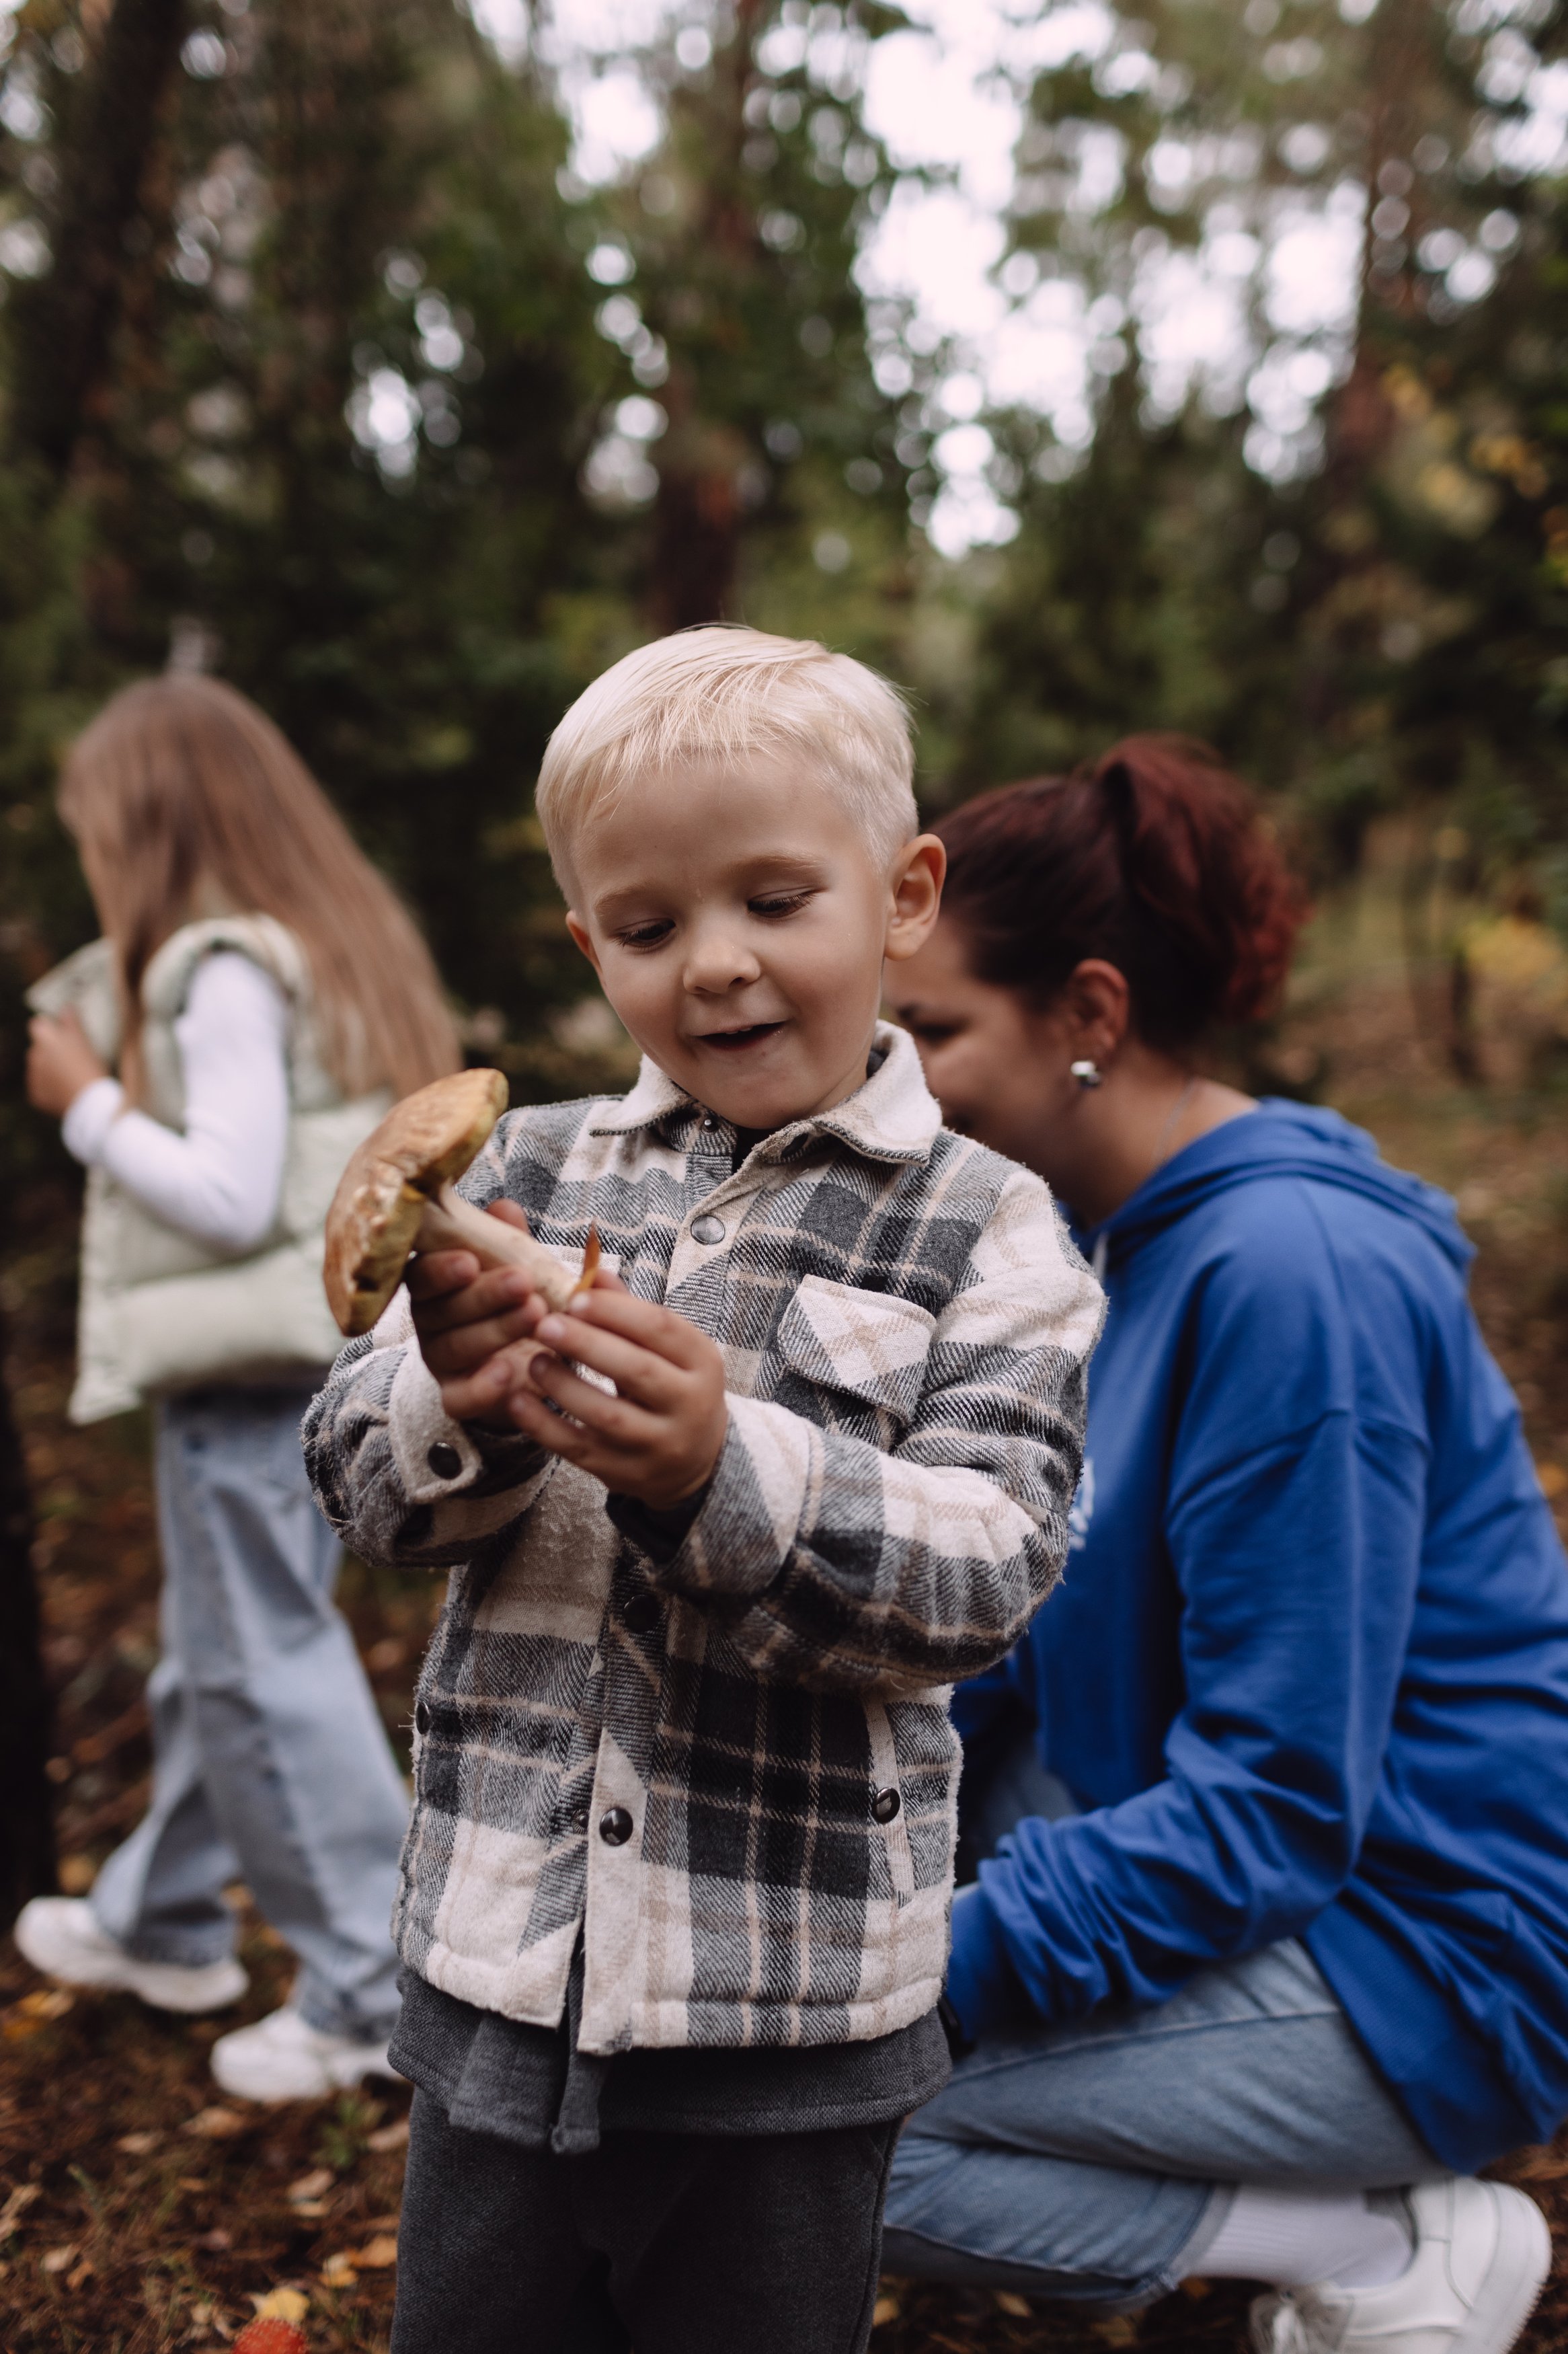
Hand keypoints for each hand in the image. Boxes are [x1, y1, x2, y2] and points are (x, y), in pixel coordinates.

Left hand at [28, 1010, 109, 1117]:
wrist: (90, 1103)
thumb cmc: (90, 1069)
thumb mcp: (85, 1042)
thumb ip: (72, 1022)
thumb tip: (67, 1006)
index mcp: (45, 1040)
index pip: (38, 1025)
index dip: (50, 1029)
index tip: (63, 1035)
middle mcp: (34, 1056)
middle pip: (39, 1047)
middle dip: (51, 1050)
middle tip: (73, 1058)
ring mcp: (33, 1077)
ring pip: (38, 1067)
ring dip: (49, 1068)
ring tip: (71, 1076)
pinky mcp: (35, 1095)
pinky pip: (40, 1086)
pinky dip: (49, 1087)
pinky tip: (66, 1089)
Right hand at [407, 1200, 558, 1430]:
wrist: (532, 1361)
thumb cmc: (515, 1301)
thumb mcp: (517, 1266)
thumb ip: (507, 1241)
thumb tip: (505, 1207)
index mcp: (435, 1285)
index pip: (423, 1275)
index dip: (442, 1269)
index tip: (471, 1262)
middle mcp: (430, 1322)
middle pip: (444, 1310)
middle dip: (486, 1295)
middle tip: (524, 1283)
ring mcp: (441, 1363)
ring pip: (456, 1348)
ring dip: (496, 1331)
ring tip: (537, 1314)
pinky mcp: (458, 1398)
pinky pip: (460, 1398)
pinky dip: (482, 1388)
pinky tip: (508, 1373)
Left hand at [508, 1285, 727, 1510]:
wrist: (695, 1462)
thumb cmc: (673, 1387)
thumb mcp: (669, 1349)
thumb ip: (631, 1312)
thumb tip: (593, 1272)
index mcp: (702, 1362)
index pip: (661, 1328)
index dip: (616, 1311)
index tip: (575, 1297)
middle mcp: (689, 1405)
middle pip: (636, 1371)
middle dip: (587, 1345)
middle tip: (545, 1324)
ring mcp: (658, 1445)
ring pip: (607, 1415)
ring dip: (564, 1385)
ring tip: (535, 1361)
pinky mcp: (626, 1473)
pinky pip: (579, 1449)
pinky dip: (544, 1426)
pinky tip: (518, 1401)